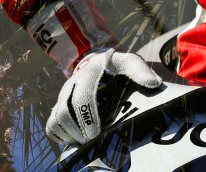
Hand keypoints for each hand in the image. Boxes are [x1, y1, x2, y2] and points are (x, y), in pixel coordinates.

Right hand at [45, 48, 162, 144]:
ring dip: (70, 135)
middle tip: (94, 142)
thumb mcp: (130, 62)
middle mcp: (72, 84)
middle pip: (64, 112)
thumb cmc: (117, 67)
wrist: (98, 62)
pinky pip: (52, 125)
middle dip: (78, 131)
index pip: (81, 96)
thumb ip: (141, 71)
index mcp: (89, 73)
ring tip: (87, 144)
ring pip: (56, 120)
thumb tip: (153, 84)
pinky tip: (77, 141)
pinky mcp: (59, 106)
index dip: (87, 117)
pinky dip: (62, 136)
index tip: (96, 134)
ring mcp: (63, 96)